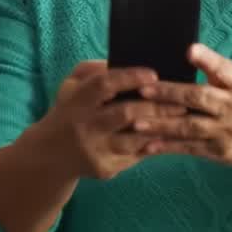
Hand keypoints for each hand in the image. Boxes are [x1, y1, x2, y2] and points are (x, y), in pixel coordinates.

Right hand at [37, 61, 187, 179]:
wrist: (50, 154)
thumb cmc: (68, 110)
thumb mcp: (70, 85)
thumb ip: (93, 71)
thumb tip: (124, 62)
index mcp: (76, 101)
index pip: (104, 85)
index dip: (129, 78)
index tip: (153, 74)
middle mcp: (84, 126)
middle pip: (126, 114)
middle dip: (157, 106)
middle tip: (181, 101)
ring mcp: (95, 150)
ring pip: (136, 139)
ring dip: (161, 128)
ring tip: (181, 118)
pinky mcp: (105, 169)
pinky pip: (136, 156)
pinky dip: (153, 145)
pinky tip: (168, 136)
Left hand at [135, 44, 231, 180]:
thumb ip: (219, 67)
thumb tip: (191, 49)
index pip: (224, 70)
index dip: (207, 60)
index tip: (189, 51)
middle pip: (200, 99)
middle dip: (170, 94)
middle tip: (142, 89)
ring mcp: (225, 133)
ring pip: (190, 127)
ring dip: (161, 125)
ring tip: (136, 121)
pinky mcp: (218, 151)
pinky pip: (189, 149)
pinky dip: (168, 147)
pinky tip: (147, 145)